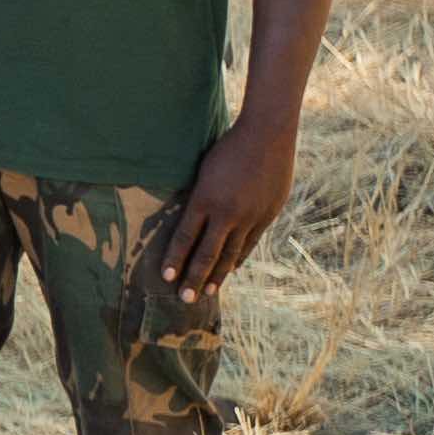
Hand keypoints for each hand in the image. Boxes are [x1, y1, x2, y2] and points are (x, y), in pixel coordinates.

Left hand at [163, 112, 301, 298]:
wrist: (267, 135)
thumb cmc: (227, 147)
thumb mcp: (203, 171)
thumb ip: (198, 198)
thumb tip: (188, 219)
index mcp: (204, 199)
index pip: (185, 237)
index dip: (175, 259)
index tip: (165, 278)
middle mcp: (227, 212)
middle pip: (208, 253)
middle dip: (194, 277)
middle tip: (184, 299)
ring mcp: (250, 216)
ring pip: (231, 253)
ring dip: (218, 275)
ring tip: (207, 292)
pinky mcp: (267, 215)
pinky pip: (250, 243)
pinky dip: (239, 258)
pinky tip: (232, 269)